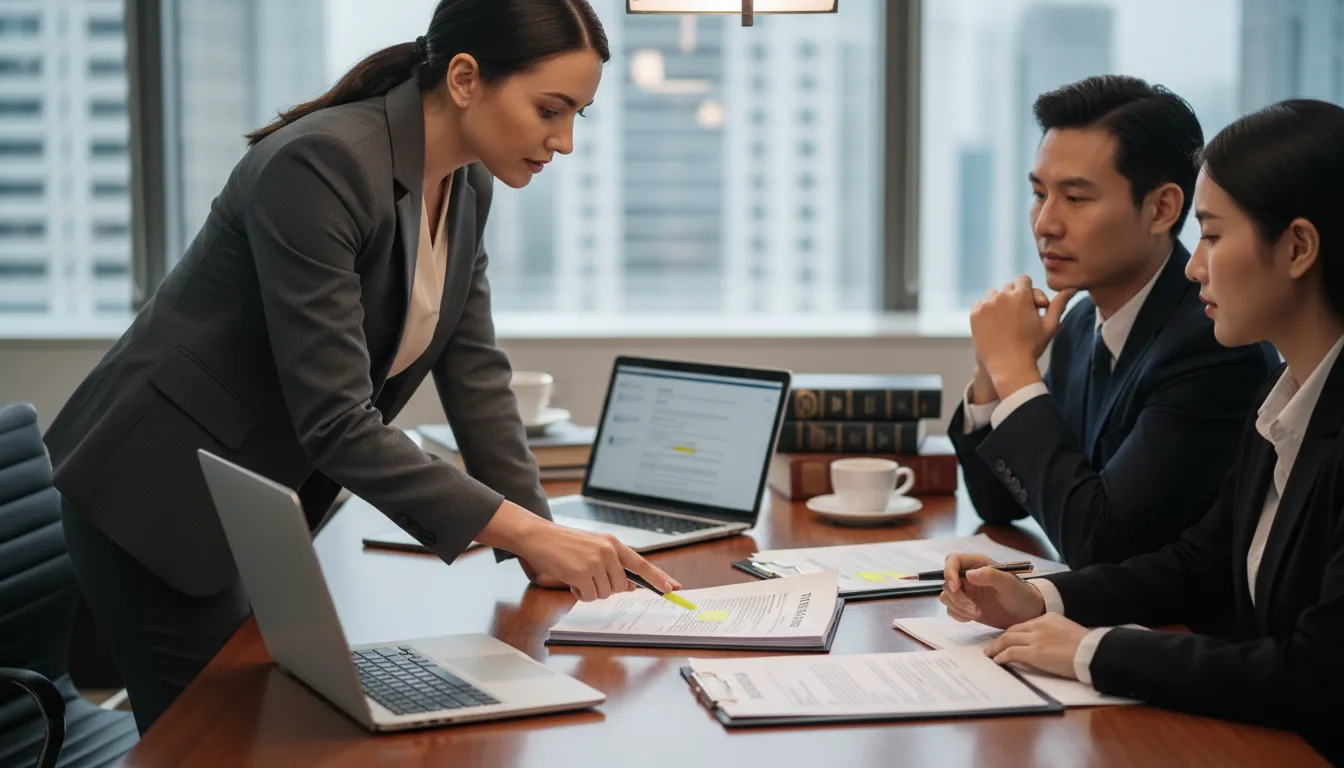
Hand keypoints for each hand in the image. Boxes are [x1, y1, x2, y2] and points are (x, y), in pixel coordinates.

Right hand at [476, 500, 680, 600]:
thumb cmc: (563, 544)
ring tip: (575, 573)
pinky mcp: (581, 573)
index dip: (658, 578)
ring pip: (604, 594)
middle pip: (620, 587)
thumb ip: (613, 565)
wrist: (538, 536)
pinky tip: (569, 578)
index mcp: (613, 544)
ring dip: (589, 590)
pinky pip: (588, 597)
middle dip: (604, 588)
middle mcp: (608, 551)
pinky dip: (578, 593)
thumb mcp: (593, 549)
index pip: (642, 564)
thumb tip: (630, 585)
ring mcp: (595, 562)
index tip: (672, 589)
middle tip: (586, 575)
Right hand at [939, 552, 1045, 628]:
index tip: (956, 587)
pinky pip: (951, 609)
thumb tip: (969, 574)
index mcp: (977, 564)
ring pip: (946, 597)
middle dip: (957, 597)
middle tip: (974, 609)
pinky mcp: (964, 606)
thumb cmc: (1021, 594)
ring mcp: (965, 591)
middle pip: (947, 582)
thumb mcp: (1009, 584)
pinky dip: (959, 615)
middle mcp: (967, 576)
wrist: (1025, 614)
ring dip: (958, 607)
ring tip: (978, 613)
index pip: (953, 560)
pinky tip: (974, 617)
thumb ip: (991, 576)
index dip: (949, 572)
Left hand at [970, 277, 1075, 397]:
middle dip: (1014, 297)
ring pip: (993, 294)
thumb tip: (1072, 288)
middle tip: (1019, 315)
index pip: (1023, 279)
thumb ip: (1059, 303)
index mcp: (1022, 295)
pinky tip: (994, 324)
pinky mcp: (974, 314)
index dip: (1028, 291)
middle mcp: (1002, 295)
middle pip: (1009, 287)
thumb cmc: (1032, 346)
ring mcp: (986, 304)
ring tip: (1006, 320)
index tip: (1029, 304)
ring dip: (999, 302)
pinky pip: (980, 304)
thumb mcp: (1050, 325)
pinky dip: (986, 310)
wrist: (1008, 366)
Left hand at [983, 613, 1088, 678]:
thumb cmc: (1086, 646)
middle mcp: (1039, 625)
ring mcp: (1035, 639)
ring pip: (1007, 640)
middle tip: (991, 647)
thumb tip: (1045, 644)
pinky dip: (1001, 657)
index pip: (1023, 625)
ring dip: (995, 648)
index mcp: (1048, 618)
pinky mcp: (1034, 653)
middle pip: (1011, 631)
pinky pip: (1011, 654)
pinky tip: (998, 662)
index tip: (1005, 639)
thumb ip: (1053, 633)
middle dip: (999, 640)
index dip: (1012, 633)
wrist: (1093, 652)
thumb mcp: (1068, 631)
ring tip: (989, 655)